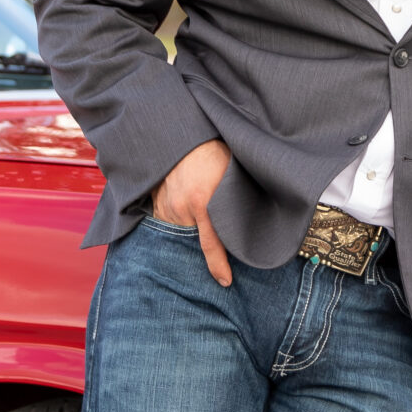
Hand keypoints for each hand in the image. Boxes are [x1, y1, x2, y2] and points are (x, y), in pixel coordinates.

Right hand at [151, 139, 232, 284]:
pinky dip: (175, 220)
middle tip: (216, 249)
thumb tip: (256, 216)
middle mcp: (181, 208)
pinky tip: (183, 211)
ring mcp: (165, 205)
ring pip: (178, 232)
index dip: (218, 267)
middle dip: (202, 246)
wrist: (182, 130)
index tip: (225, 282)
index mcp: (204, 202)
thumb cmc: (214, 148)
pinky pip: (164, 221)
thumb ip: (237, 198)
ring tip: (199, 218)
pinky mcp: (154, 201)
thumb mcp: (233, 172)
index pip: (212, 245)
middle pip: (194, 241)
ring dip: (188, 231)